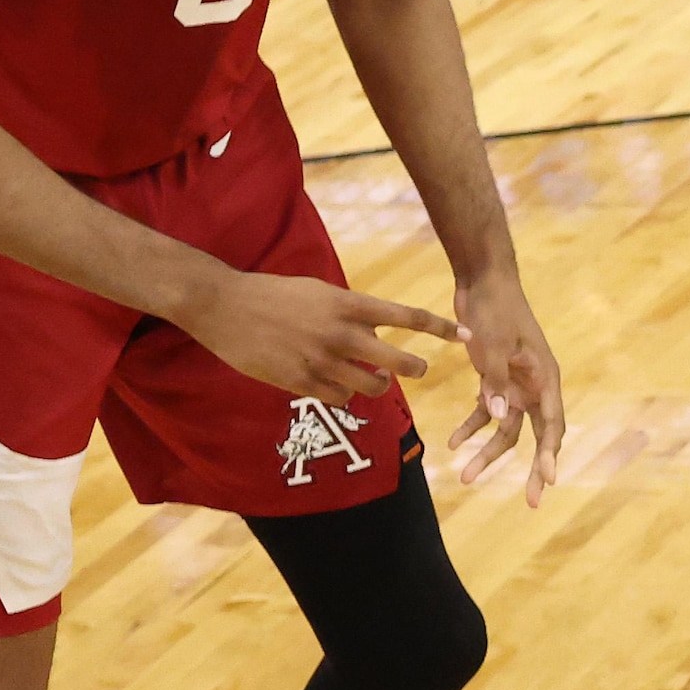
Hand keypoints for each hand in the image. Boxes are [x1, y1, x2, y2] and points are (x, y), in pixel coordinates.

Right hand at [182, 268, 458, 401]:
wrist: (224, 305)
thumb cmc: (274, 293)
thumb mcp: (321, 291)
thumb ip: (352, 311)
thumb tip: (379, 329)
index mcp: (348, 304)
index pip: (407, 316)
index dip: (440, 327)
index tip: (465, 334)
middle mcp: (340, 334)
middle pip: (397, 360)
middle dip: (415, 366)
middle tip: (420, 367)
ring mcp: (320, 361)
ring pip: (370, 385)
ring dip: (379, 384)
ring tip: (376, 379)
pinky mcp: (298, 381)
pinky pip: (339, 397)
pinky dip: (344, 394)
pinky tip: (339, 386)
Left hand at [443, 266, 567, 502]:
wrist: (482, 280)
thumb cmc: (495, 308)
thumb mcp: (492, 345)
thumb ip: (495, 382)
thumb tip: (500, 418)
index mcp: (544, 376)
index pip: (553, 423)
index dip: (551, 455)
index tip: (548, 481)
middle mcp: (535, 385)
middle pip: (537, 434)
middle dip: (533, 468)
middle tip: (532, 501)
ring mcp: (515, 383)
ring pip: (507, 428)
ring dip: (488, 452)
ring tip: (465, 477)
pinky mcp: (495, 378)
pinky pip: (487, 411)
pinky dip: (471, 426)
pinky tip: (451, 442)